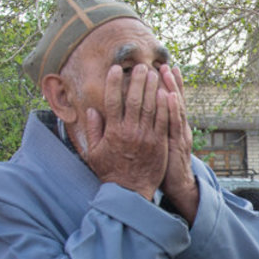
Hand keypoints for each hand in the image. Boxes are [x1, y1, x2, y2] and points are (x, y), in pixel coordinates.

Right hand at [77, 64, 168, 197]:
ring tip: (154, 73)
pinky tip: (166, 92)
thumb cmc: (110, 172)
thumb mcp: (94, 152)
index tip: (115, 69)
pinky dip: (165, 105)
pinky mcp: (160, 143)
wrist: (130, 192)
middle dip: (137, 80)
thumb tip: (91, 109)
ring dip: (153, 88)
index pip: (112, 101)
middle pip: (135, 100)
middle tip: (140, 66)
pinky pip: (164, 120)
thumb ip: (93, 129)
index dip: (114, 83)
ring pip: (151, 107)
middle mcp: (130, 132)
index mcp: (113, 132)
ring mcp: (146, 137)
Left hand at [159, 66, 198, 217]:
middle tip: (165, 64)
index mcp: (172, 127)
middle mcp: (178, 128)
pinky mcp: (176, 144)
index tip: (162, 68)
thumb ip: (153, 129)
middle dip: (170, 82)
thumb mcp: (160, 145)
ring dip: (172, 88)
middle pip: (175, 100)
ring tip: (167, 72)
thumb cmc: (164, 166)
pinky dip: (173, 109)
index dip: (167, 85)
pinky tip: (170, 96)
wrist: (179, 186)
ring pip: (175, 108)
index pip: (169, 102)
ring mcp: (179, 135)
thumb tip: (145, 116)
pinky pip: (173, 124)